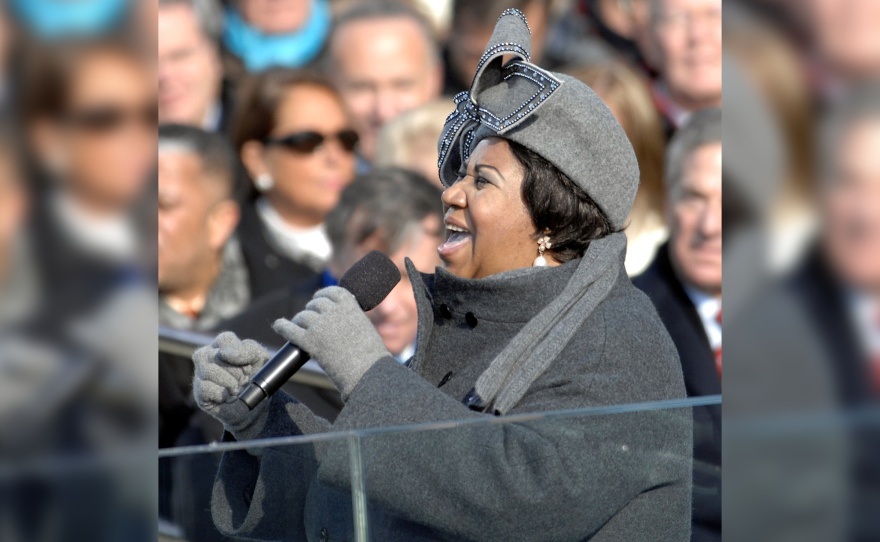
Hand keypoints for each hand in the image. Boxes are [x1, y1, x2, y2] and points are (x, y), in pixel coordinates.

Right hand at [192, 331, 270, 440]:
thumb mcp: (260, 358)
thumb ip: (246, 349)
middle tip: (243, 380)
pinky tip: (228, 398)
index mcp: (222, 345)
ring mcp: (200, 374)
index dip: (240, 354)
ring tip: (236, 389)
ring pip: (209, 371)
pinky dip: (222, 395)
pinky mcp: (199, 392)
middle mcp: (207, 356)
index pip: (225, 339)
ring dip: (230, 383)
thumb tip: (223, 353)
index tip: (248, 366)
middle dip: (237, 371)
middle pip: (217, 356)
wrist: (257, 406)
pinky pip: (205, 388)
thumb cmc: (257, 378)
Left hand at [273, 286, 389, 400]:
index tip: (319, 298)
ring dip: (300, 320)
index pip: (330, 292)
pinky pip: (290, 329)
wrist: (368, 372)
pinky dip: (282, 326)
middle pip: (315, 304)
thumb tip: (335, 316)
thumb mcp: (363, 326)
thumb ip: (349, 317)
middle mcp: (333, 312)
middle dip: (311, 309)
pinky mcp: (310, 341)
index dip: (322, 295)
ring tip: (300, 326)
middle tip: (311, 318)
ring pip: (302, 317)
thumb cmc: (370, 354)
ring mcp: (320, 326)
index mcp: (349, 305)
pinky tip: (278, 325)